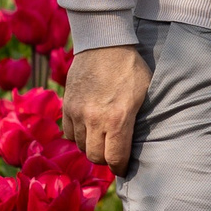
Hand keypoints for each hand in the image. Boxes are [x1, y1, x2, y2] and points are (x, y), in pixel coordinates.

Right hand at [63, 45, 149, 171]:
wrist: (104, 43)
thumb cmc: (130, 67)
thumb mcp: (144, 94)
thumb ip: (136, 121)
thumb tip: (136, 144)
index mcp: (118, 119)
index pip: (115, 158)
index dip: (120, 167)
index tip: (123, 168)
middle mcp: (95, 119)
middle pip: (95, 157)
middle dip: (105, 159)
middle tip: (112, 153)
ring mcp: (77, 112)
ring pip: (80, 146)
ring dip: (91, 146)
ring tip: (100, 138)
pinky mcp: (67, 105)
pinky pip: (68, 132)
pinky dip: (77, 134)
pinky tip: (87, 127)